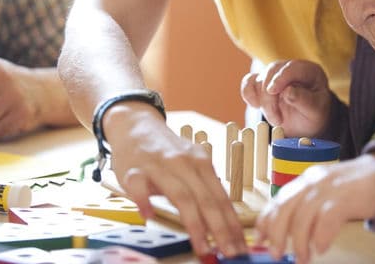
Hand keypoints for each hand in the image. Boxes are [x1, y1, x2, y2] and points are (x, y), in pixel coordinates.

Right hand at [104, 105, 247, 257]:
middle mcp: (184, 163)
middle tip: (229, 252)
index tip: (240, 245)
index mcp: (201, 162)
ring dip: (194, 224)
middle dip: (220, 229)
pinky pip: (139, 187)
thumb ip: (203, 188)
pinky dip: (145, 201)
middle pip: (206, 199)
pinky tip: (149, 217)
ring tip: (203, 247)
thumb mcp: (191, 164)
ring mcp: (159, 166)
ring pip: (181, 196)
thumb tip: (223, 220)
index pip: (221, 198)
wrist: (135, 125)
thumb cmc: (166, 152)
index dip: (232, 223)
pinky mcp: (134, 169)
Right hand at [240, 60, 331, 136]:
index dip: (281, 77)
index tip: (272, 91)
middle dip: (270, 97)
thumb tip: (288, 91)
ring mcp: (275, 75)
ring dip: (263, 101)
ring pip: (260, 79)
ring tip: (276, 120)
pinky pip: (249, 82)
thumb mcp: (315, 111)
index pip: (292, 67)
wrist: (306, 125)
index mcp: (309, 71)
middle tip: (277, 120)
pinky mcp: (262, 83)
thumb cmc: (313, 115)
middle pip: (272, 72)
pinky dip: (248, 93)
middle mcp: (291, 68)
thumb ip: (304, 100)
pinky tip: (255, 105)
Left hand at [256, 153, 374, 263]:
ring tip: (302, 259)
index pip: (279, 199)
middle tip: (277, 254)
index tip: (260, 238)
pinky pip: (326, 219)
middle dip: (277, 233)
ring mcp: (330, 187)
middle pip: (286, 207)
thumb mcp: (327, 192)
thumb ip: (309, 204)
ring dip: (299, 242)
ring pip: (303, 216)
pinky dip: (320, 236)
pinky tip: (320, 248)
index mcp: (307, 179)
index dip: (266, 220)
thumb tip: (288, 230)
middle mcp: (315, 180)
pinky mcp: (346, 197)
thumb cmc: (356, 189)